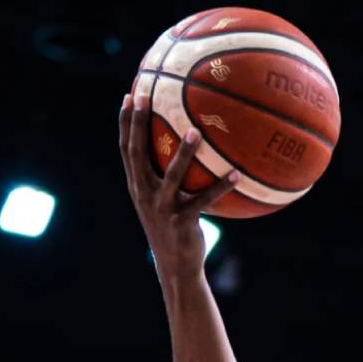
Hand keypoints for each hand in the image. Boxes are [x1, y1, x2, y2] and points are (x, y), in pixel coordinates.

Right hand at [118, 93, 239, 279]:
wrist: (176, 266)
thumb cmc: (174, 229)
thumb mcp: (164, 202)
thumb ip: (167, 177)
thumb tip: (186, 150)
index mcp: (137, 186)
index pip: (126, 148)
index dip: (126, 122)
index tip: (130, 95)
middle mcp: (144, 193)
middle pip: (137, 153)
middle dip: (139, 123)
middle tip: (146, 97)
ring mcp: (162, 207)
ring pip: (171, 174)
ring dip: (184, 152)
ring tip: (196, 131)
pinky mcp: (182, 221)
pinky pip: (204, 200)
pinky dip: (221, 187)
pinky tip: (237, 174)